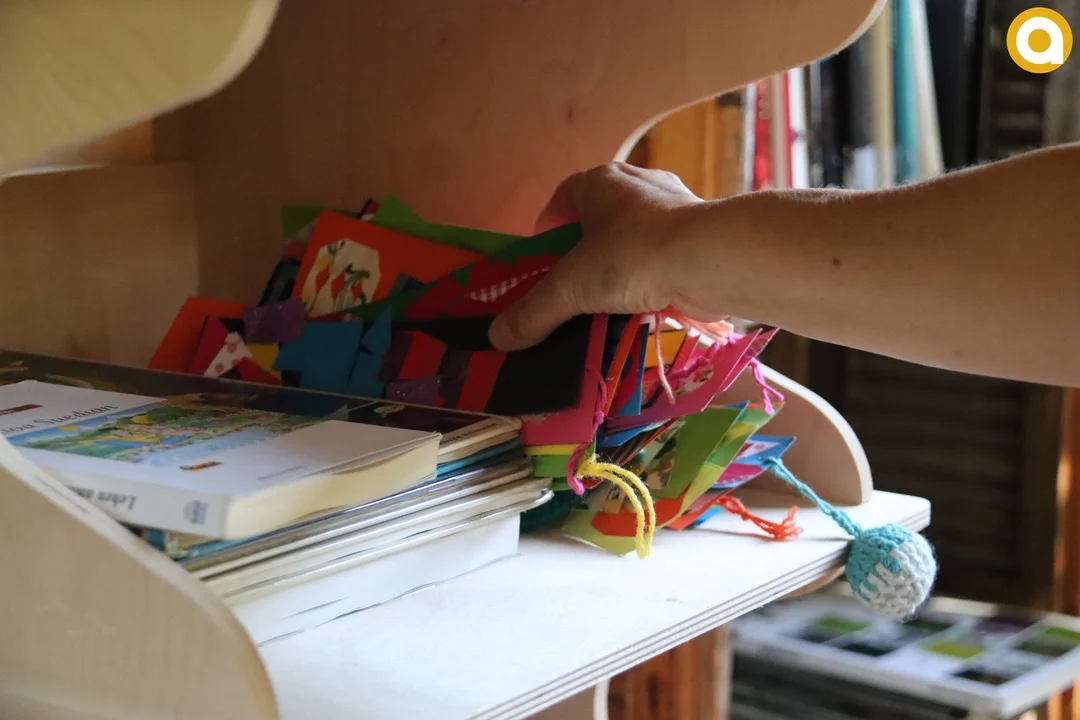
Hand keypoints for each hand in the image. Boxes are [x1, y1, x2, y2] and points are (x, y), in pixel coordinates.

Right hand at [488, 162, 721, 350]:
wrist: (712, 258)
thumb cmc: (632, 256)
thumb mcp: (571, 287)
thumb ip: (534, 312)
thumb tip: (497, 338)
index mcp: (599, 181)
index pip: (561, 198)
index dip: (546, 229)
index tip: (540, 262)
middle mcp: (636, 185)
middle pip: (597, 220)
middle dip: (583, 253)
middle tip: (571, 288)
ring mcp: (673, 208)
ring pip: (633, 237)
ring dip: (619, 267)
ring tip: (607, 301)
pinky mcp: (698, 234)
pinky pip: (662, 255)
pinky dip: (650, 278)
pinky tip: (645, 304)